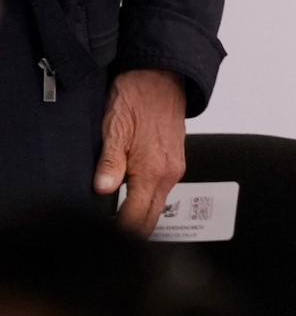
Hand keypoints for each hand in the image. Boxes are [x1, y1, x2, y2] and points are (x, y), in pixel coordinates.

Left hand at [93, 70, 182, 234]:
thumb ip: (110, 164)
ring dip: (138, 216)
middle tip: (106, 237)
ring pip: (156, 206)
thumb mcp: (115, 130)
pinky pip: (161, 191)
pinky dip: (146, 201)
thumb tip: (102, 190)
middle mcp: (169, 173)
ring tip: (114, 221)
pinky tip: (129, 198)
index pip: (136, 218)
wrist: (162, 77)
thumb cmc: (137, 99)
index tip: (99, 238)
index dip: (118, 233)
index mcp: (153, 171)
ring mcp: (174, 168)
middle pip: (150, 219)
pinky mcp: (174, 161)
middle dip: (131, 232)